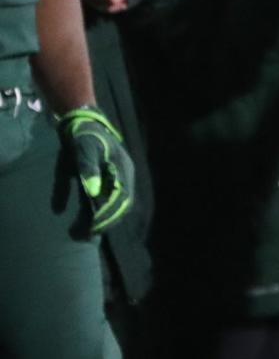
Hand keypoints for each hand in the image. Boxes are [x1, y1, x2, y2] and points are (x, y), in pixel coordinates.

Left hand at [56, 105, 134, 233]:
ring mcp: (110, 180)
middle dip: (102, 223)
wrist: (78, 121)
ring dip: (94, 221)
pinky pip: (95, 202)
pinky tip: (75, 224)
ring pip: (106, 206)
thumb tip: (92, 191)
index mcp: (122, 170)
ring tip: (78, 235)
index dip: (109, 214)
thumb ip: (88, 168)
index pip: (121, 199)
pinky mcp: (98, 182)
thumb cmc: (84, 134)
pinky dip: (87, 214)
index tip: (94, 227)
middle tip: (84, 236)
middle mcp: (120, 178)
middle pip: (116, 206)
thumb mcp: (85, 148)